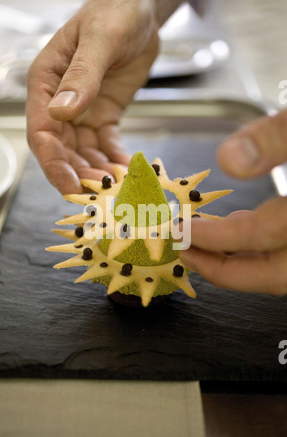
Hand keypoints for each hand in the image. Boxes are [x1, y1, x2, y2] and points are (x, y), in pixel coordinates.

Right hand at [26, 0, 158, 193]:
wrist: (142, 9)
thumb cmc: (116, 11)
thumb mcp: (99, 40)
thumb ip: (80, 76)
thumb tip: (61, 112)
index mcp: (47, 82)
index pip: (41, 131)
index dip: (53, 163)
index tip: (70, 186)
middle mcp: (60, 101)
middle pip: (61, 149)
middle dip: (78, 174)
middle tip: (99, 194)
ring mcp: (83, 111)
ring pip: (83, 152)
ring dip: (97, 171)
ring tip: (117, 187)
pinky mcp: (104, 115)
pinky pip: (106, 144)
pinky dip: (114, 159)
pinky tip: (127, 170)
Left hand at [180, 109, 286, 295]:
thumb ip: (280, 137)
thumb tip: (230, 158)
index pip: (263, 235)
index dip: (217, 237)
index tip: (183, 230)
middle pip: (276, 275)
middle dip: (225, 270)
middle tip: (189, 254)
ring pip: (286, 272)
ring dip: (246, 265)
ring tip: (211, 248)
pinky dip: (267, 252)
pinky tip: (250, 234)